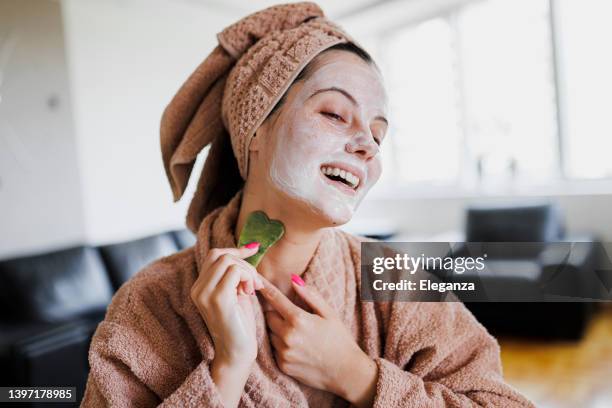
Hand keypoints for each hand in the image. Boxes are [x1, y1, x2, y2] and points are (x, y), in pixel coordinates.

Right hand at [190, 243, 263, 364]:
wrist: (236, 353)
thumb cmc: (239, 325)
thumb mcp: (236, 293)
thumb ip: (235, 274)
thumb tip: (249, 247)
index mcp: (200, 287)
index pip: (215, 255)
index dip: (235, 250)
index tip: (253, 249)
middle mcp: (198, 289)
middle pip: (221, 254)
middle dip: (243, 262)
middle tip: (254, 283)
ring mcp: (205, 293)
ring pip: (228, 260)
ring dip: (247, 271)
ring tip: (252, 289)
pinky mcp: (218, 299)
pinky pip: (234, 271)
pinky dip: (248, 277)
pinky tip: (251, 293)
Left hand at [260, 275, 377, 406]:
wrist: (346, 372)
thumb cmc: (340, 339)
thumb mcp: (329, 313)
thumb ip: (310, 295)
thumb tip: (293, 279)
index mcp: (299, 320)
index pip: (275, 298)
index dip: (265, 288)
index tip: (258, 280)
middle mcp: (288, 336)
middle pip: (269, 317)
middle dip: (275, 312)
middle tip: (290, 315)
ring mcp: (284, 352)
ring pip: (270, 333)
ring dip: (277, 329)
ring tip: (296, 332)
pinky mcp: (283, 366)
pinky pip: (274, 349)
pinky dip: (281, 345)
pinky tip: (296, 346)